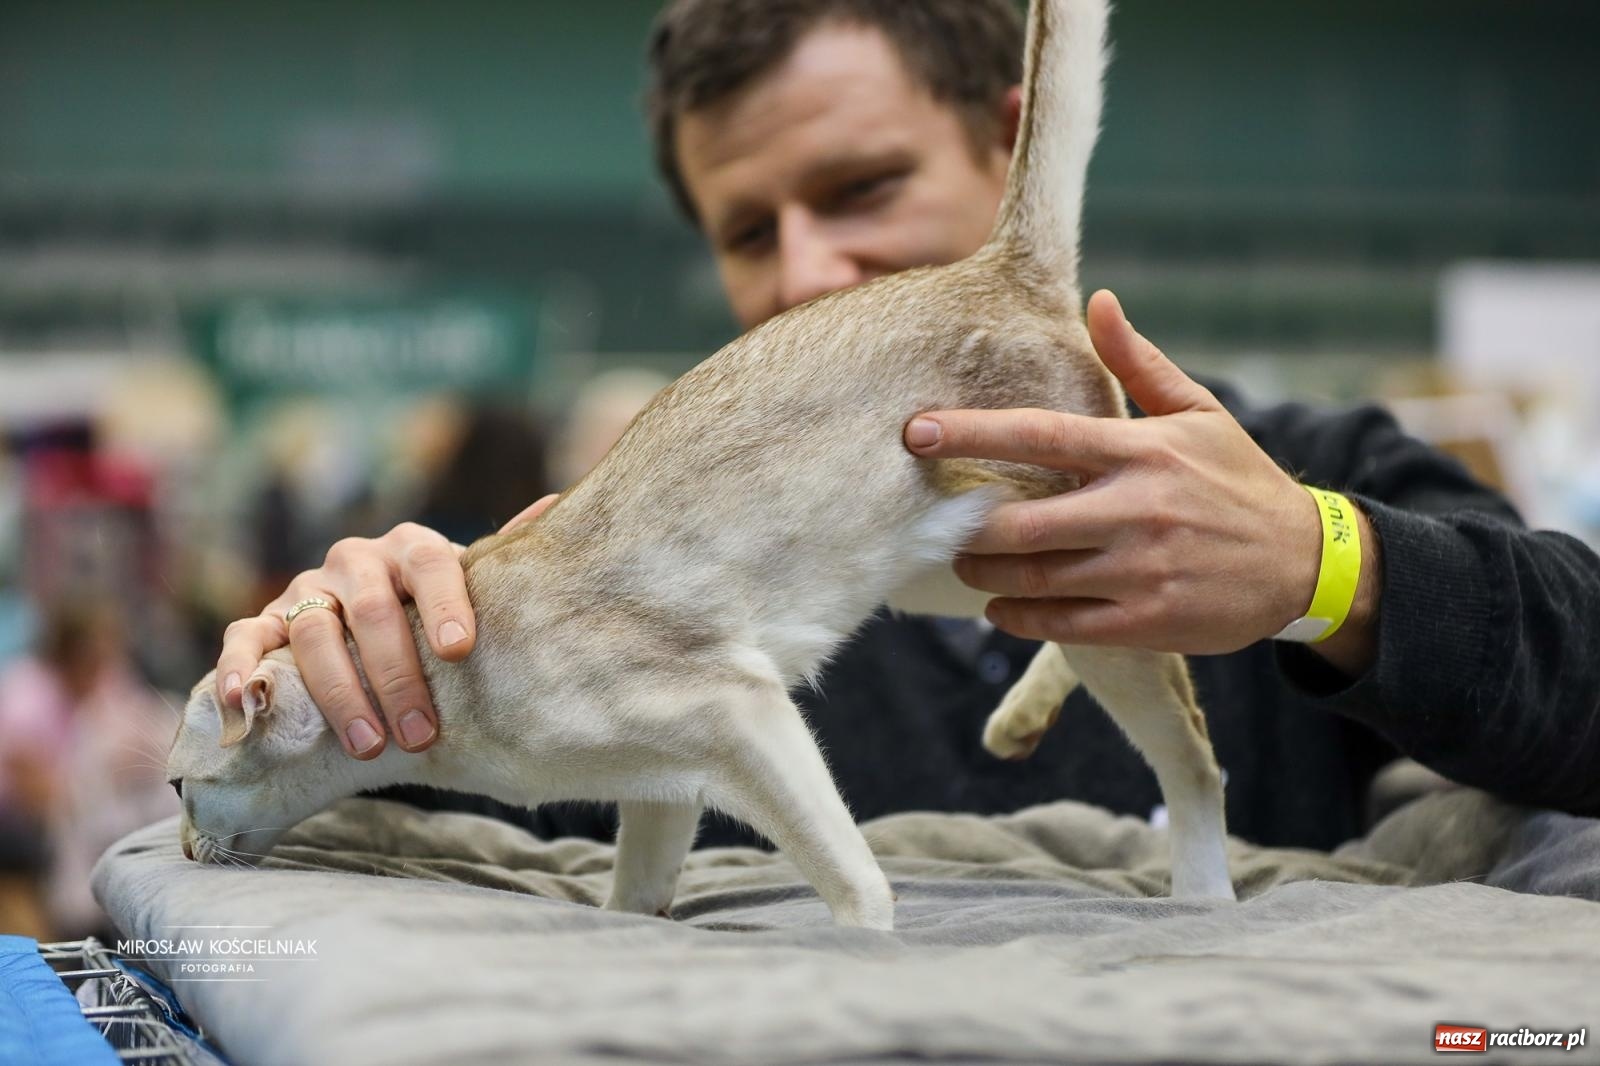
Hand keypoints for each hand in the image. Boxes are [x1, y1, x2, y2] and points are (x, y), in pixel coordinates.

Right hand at [215, 496, 556, 757]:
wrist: (366, 625)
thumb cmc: (432, 616)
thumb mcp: (472, 587)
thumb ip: (504, 560)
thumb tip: (557, 507)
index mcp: (412, 548)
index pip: (430, 563)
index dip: (446, 603)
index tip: (461, 650)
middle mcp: (356, 562)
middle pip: (373, 611)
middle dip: (398, 677)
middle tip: (423, 734)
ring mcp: (305, 592)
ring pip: (314, 634)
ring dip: (340, 692)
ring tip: (369, 745)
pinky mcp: (262, 624)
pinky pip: (243, 640)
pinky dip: (240, 670)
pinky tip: (248, 703)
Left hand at [904, 290, 1378, 673]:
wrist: (1307, 564)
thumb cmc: (1239, 480)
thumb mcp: (1198, 413)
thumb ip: (1138, 362)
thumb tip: (1097, 301)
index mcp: (1140, 450)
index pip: (1040, 435)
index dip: (973, 433)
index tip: (918, 432)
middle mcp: (1136, 508)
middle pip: (1022, 522)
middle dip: (968, 529)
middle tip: (942, 527)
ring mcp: (1141, 569)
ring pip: (1034, 577)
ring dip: (985, 575)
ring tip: (968, 565)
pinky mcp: (1147, 621)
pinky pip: (1062, 624)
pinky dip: (1018, 618)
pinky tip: (1001, 609)